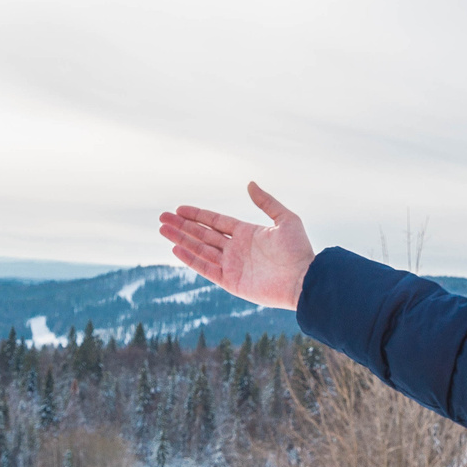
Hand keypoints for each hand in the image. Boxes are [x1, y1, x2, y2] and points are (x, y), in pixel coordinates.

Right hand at [157, 183, 314, 309]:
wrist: (304, 280)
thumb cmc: (299, 250)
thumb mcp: (286, 219)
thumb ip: (267, 202)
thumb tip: (250, 184)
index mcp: (247, 233)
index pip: (215, 222)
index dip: (197, 215)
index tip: (179, 209)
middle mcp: (237, 249)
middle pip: (203, 235)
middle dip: (182, 226)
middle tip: (162, 218)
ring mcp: (233, 266)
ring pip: (200, 249)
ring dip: (181, 240)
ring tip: (163, 230)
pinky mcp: (231, 282)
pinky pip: (206, 268)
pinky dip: (190, 259)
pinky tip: (175, 249)